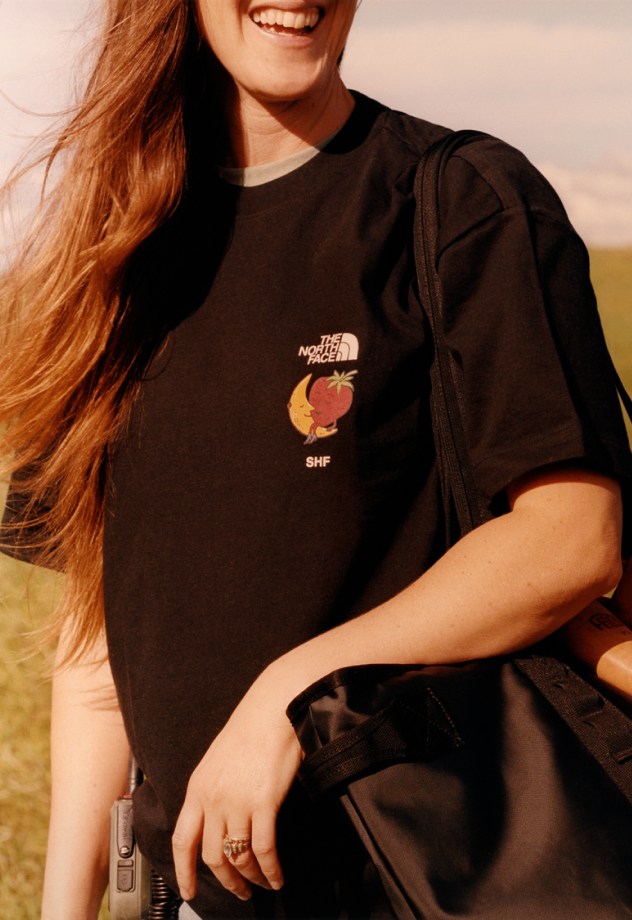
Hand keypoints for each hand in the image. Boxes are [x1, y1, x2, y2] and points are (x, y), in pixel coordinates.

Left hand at [172, 672, 302, 901]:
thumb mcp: (218, 760)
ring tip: (263, 884)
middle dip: (226, 881)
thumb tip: (220, 819)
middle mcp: (212, 800)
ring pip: (238, 857)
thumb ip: (213, 790)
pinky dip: (270, 869)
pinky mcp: (263, 803)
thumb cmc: (251, 728)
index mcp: (197, 789)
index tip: (188, 891)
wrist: (273, 709)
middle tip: (238, 892)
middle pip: (212, 856)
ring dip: (251, 878)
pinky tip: (277, 875)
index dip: (184, 872)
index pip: (182, 840)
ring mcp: (237, 803)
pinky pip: (264, 850)